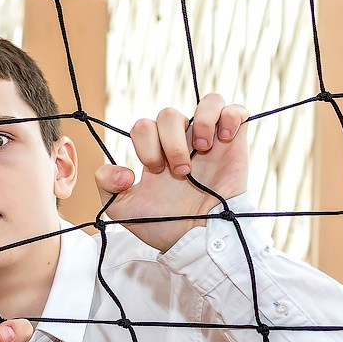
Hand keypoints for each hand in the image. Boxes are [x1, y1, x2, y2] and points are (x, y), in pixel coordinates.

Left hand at [96, 93, 250, 251]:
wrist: (198, 240)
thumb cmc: (163, 224)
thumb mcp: (122, 209)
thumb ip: (106, 185)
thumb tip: (122, 169)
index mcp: (155, 152)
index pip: (143, 126)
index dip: (145, 143)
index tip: (155, 170)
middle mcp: (182, 142)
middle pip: (169, 114)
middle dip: (170, 142)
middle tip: (180, 171)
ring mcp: (209, 141)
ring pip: (207, 102)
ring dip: (202, 122)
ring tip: (203, 148)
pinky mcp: (235, 144)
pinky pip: (236, 110)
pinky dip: (229, 117)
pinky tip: (223, 140)